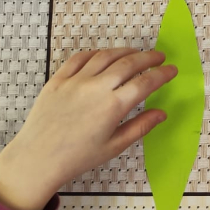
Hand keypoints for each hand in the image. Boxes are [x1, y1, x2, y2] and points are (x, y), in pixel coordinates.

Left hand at [0, 48, 177, 209]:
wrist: (37, 158)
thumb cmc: (77, 157)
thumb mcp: (114, 146)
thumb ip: (140, 127)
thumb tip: (162, 113)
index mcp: (112, 106)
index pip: (145, 83)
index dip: (162, 74)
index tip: (172, 70)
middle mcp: (96, 88)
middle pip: (129, 63)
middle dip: (148, 57)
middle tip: (159, 56)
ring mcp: (75, 81)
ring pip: (106, 56)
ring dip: (125, 51)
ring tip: (136, 53)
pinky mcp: (58, 79)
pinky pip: (80, 58)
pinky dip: (97, 53)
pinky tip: (104, 55)